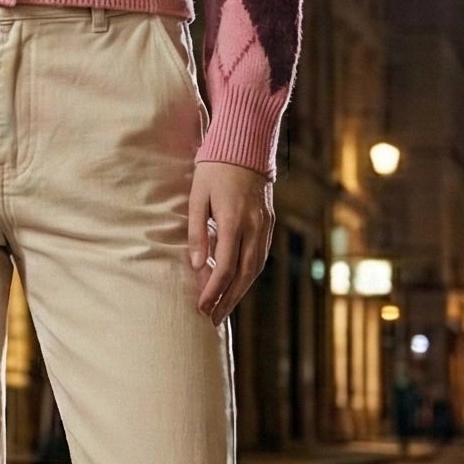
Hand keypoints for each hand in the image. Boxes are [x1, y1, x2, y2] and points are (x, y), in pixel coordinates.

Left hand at [187, 160, 274, 324]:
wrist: (245, 145)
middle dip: (227, 300)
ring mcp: (265, 225)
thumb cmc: (214, 169)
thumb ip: (196, 233)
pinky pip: (261, 256)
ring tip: (224, 308)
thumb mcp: (197, 198)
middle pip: (243, 275)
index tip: (200, 307)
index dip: (212, 291)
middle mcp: (254, 227)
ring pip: (255, 268)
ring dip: (240, 292)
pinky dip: (249, 275)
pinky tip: (237, 284)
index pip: (224, 268)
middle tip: (213, 319)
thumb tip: (195, 266)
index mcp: (233, 221)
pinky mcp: (268, 223)